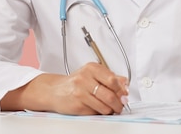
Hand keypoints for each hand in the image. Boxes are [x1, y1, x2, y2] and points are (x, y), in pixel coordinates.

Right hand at [0, 62, 128, 114]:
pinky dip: (100, 113)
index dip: (121, 89)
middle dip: (118, 102)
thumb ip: (110, 77)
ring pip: (104, 105)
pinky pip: (95, 112)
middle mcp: (85, 78)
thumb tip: (125, 84)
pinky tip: (99, 109)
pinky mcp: (77, 105)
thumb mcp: (92, 74)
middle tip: (121, 105)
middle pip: (109, 94)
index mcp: (91, 68)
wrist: (54, 91)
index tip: (125, 94)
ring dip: (111, 110)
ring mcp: (80, 92)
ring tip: (111, 109)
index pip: (112, 79)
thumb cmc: (75, 82)